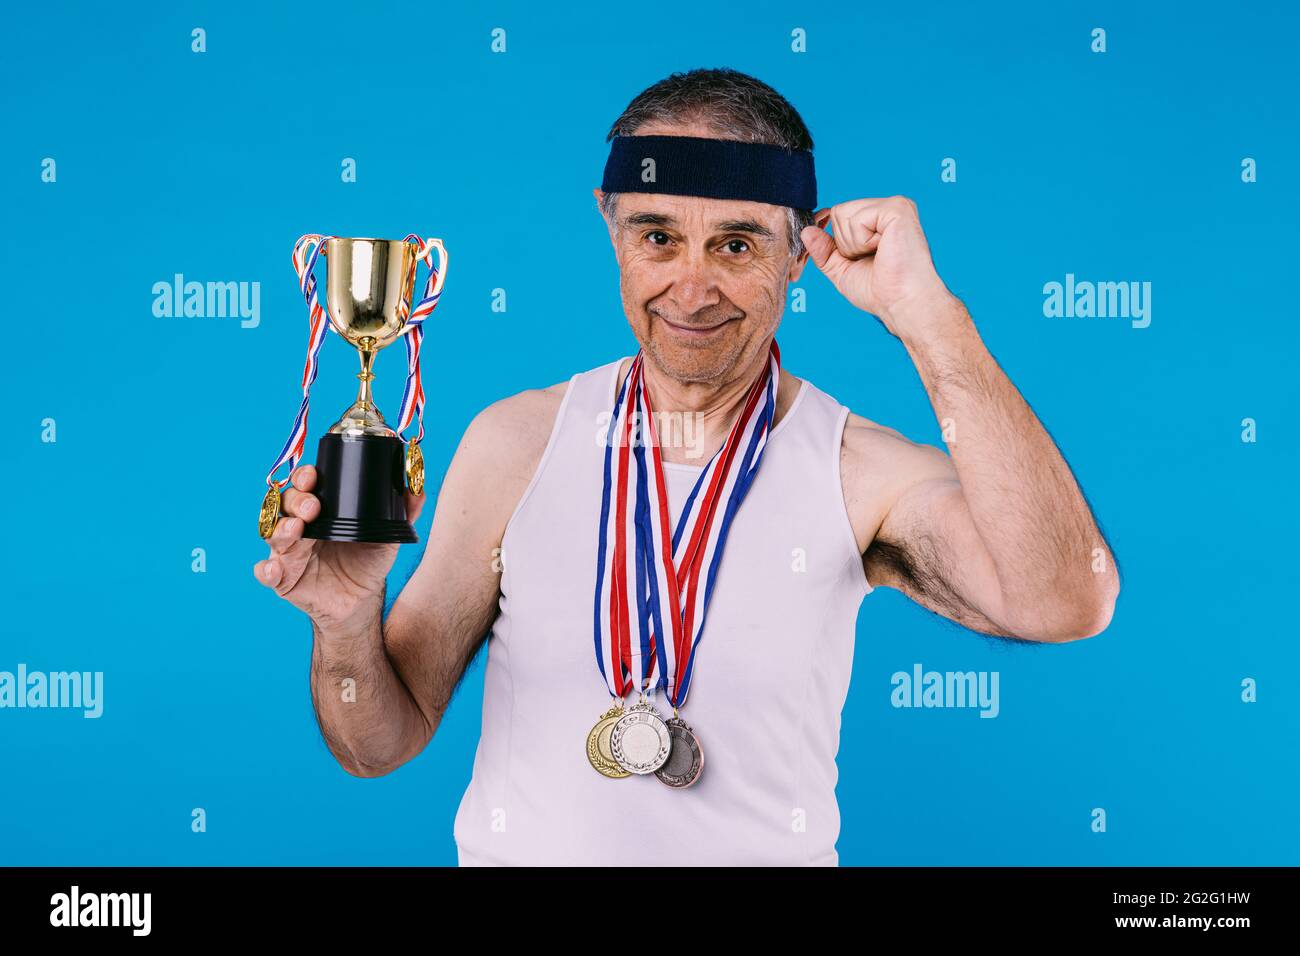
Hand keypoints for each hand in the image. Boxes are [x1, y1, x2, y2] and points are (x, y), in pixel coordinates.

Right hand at [252, 465, 425, 629]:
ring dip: (281, 529)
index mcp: (320, 510)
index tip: (313, 475)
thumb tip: (419, 487)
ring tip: (296, 529)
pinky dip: (266, 569)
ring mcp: (288, 551)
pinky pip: (265, 572)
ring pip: (273, 533)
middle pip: (285, 504)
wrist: (361, 602)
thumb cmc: (368, 563)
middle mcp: (299, 526)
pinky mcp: (283, 578)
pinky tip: (275, 568)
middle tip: (312, 507)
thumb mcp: (387, 535)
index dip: (305, 476)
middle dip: (296, 501)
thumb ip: (404, 511)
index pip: (304, 485)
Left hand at [800, 196, 958, 341]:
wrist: (902, 303)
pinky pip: (857, 218)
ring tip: (879, 255)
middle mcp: (889, 207)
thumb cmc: (881, 292)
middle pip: (838, 212)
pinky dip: (862, 241)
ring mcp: (894, 205)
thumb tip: (806, 231)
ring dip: (854, 244)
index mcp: (880, 218)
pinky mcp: (897, 209)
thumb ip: (824, 251)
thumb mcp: (843, 270)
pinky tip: (883, 249)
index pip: (839, 214)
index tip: (860, 259)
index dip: (839, 242)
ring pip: (844, 214)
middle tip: (872, 258)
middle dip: (846, 244)